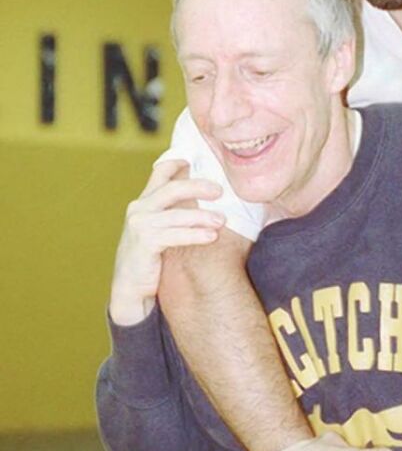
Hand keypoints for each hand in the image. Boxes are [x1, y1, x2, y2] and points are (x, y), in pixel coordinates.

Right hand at [109, 160, 224, 324]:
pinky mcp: (144, 243)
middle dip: (198, 186)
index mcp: (144, 203)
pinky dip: (195, 235)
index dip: (177, 163)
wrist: (130, 290)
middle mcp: (139, 209)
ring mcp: (139, 226)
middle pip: (172, 189)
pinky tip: (211, 236)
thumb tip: (208, 199)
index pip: (159, 172)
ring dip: (202, 217)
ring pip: (176, 214)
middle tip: (220, 190)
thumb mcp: (160, 231)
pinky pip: (175, 235)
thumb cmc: (151, 260)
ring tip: (222, 221)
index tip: (197, 159)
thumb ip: (176, 214)